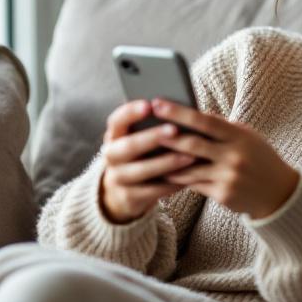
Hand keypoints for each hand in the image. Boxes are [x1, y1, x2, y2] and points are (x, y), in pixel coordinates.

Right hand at [99, 100, 193, 223]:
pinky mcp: (129, 196)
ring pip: (141, 170)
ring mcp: (118, 178)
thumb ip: (152, 126)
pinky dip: (172, 183)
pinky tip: (190, 176)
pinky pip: (153, 190)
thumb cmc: (142, 154)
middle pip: (129, 146)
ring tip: (190, 156)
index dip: (131, 112)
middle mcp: (111, 155)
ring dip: (167, 162)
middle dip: (152, 137)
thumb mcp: (139, 139)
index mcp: (114, 135)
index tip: (149, 105)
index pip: (116, 120)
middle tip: (175, 129)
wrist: (123, 192)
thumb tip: (180, 109)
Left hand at [149, 99, 300, 219]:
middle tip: (144, 128)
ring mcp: (228, 177)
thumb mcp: (247, 137)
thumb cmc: (259, 158)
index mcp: (240, 136)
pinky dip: (178, 178)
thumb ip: (222, 127)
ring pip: (188, 168)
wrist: (279, 192)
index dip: (179, 112)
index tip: (158, 104)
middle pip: (192, 144)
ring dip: (166, 161)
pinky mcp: (223, 195)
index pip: (205, 121)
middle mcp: (234, 156)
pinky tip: (164, 172)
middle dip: (166, 136)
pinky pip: (194, 185)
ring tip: (146, 152)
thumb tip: (191, 115)